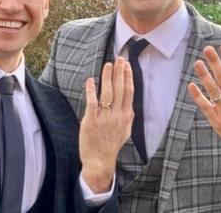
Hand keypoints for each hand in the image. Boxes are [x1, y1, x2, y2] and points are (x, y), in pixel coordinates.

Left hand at [79, 57, 133, 192]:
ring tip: (108, 65)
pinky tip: (90, 80)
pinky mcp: (91, 121)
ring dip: (108, 77)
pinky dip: (91, 90)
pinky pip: (92, 102)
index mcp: (126, 116)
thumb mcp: (126, 132)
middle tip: (119, 58)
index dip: (128, 77)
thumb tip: (130, 107)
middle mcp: (117, 115)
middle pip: (119, 89)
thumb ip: (128, 118)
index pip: (129, 92)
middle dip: (120, 72)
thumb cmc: (112, 146)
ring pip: (107, 93)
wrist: (100, 161)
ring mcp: (104, 118)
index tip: (127, 66)